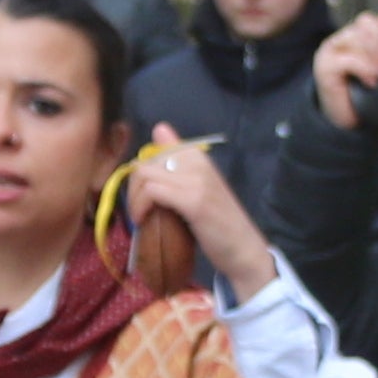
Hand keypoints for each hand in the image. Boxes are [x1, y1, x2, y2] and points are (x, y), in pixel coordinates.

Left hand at [118, 127, 277, 294]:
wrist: (244, 248)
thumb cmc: (218, 222)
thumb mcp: (197, 187)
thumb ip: (179, 161)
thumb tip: (159, 129)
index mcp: (199, 156)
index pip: (155, 151)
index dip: (141, 174)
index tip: (141, 195)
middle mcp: (198, 162)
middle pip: (146, 163)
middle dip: (133, 188)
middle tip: (138, 210)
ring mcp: (197, 180)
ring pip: (145, 175)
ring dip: (134, 199)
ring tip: (139, 217)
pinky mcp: (193, 201)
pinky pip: (153, 192)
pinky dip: (140, 207)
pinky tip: (142, 221)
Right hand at [308, 15, 377, 131]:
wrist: (351, 118)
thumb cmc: (364, 90)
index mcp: (349, 37)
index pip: (367, 20)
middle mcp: (336, 41)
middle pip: (363, 26)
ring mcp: (328, 52)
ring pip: (357, 39)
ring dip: (374, 60)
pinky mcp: (324, 67)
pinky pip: (350, 59)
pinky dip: (365, 70)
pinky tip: (370, 82)